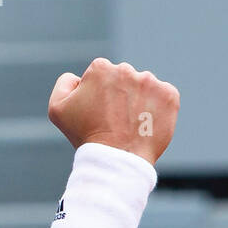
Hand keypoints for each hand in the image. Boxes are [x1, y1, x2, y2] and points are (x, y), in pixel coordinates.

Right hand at [48, 57, 179, 164]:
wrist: (116, 160)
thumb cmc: (84, 136)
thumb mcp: (58, 109)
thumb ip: (65, 83)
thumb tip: (79, 77)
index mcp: (101, 68)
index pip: (101, 75)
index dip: (97, 95)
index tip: (97, 113)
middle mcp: (127, 69)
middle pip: (123, 80)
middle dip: (119, 96)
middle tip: (113, 121)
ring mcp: (151, 82)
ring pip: (144, 89)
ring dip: (138, 102)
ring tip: (129, 126)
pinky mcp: (169, 96)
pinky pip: (163, 98)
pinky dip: (156, 109)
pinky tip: (144, 124)